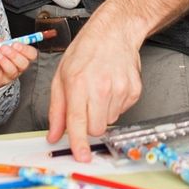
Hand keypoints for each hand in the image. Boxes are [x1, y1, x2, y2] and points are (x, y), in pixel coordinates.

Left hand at [0, 38, 37, 89]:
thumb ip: (1, 41)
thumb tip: (3, 42)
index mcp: (21, 56)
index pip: (31, 54)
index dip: (26, 49)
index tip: (15, 44)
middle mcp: (17, 67)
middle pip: (24, 64)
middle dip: (14, 55)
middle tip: (4, 48)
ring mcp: (8, 75)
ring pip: (12, 70)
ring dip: (3, 60)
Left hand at [46, 22, 142, 160]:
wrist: (114, 32)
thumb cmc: (86, 50)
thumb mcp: (61, 76)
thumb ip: (57, 109)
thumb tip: (54, 134)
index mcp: (79, 84)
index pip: (78, 122)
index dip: (79, 143)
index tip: (82, 156)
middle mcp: (101, 88)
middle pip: (96, 129)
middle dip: (89, 125)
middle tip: (85, 107)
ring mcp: (121, 89)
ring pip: (109, 121)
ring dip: (102, 113)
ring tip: (99, 91)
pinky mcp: (134, 91)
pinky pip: (122, 111)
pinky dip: (114, 105)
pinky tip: (111, 87)